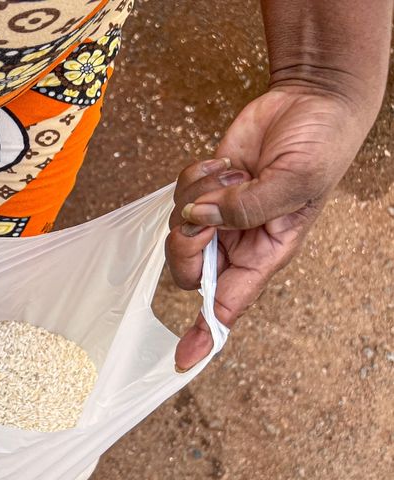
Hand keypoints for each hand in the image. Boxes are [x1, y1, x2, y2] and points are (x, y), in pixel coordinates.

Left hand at [166, 87, 370, 370]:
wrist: (310, 102)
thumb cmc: (320, 146)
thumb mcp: (296, 181)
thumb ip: (247, 207)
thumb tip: (197, 219)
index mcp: (265, 254)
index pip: (229, 305)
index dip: (205, 333)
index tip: (183, 359)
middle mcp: (238, 240)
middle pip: (188, 269)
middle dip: (188, 243)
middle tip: (205, 210)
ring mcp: (217, 214)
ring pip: (178, 227)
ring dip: (197, 196)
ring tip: (235, 173)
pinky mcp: (204, 187)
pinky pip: (177, 194)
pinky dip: (195, 175)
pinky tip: (226, 162)